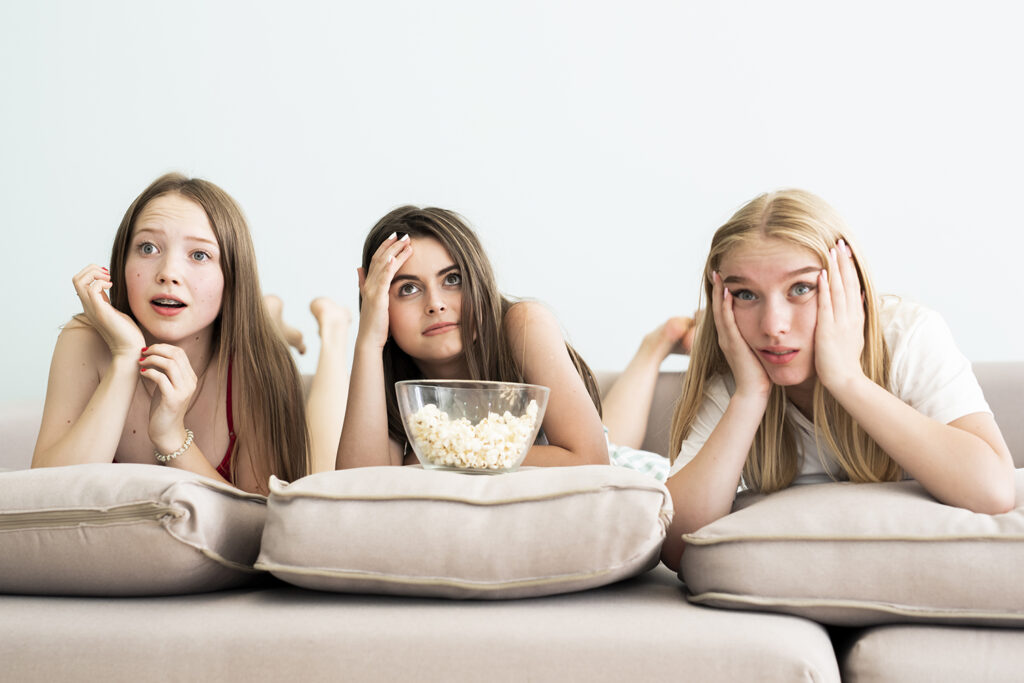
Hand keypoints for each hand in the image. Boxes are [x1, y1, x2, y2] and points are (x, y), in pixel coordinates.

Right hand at [73, 264, 144, 357]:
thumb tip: (107, 286)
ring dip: (94, 273)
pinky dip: (101, 282)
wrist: (130, 350)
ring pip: (79, 281)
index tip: (108, 276)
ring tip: (109, 279)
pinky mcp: (100, 312)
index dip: (92, 272)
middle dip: (91, 269)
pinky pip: (91, 289)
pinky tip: (111, 286)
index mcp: (91, 305)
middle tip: (107, 274)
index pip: (80, 282)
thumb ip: (107, 300)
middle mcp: (88, 306)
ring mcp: (92, 309)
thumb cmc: (126, 332)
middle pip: (76, 279)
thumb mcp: (114, 311)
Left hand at [139, 344, 197, 453]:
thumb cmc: (163, 408)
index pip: (180, 352)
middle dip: (156, 350)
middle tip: (142, 352)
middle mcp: (190, 383)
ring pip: (170, 364)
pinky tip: (142, 373)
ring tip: (141, 362)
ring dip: (152, 359)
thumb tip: (154, 353)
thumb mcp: (168, 386)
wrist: (167, 432)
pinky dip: (149, 372)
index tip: (149, 349)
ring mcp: (183, 391)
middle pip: (176, 355)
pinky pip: (161, 378)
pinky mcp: (173, 399)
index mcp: (191, 378)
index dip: (163, 347)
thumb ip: (167, 372)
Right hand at [356, 233, 411, 348]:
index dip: (385, 247)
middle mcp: (369, 284)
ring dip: (394, 252)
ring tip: (406, 241)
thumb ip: (365, 284)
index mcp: (369, 284)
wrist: (370, 340)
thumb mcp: (372, 300)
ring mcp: (372, 291)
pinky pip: (383, 279)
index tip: (395, 236)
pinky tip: (395, 258)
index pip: (376, 260)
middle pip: (380, 258)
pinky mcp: (378, 298)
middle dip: (391, 245)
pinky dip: (389, 268)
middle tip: (403, 234)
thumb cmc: (375, 324)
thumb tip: (358, 269)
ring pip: (382, 265)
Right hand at [711, 271, 771, 398]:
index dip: (723, 294)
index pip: (724, 310)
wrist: (755, 391)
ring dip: (719, 292)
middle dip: (717, 288)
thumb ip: (758, 337)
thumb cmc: (760, 373)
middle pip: (718, 306)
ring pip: (720, 310)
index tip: (725, 277)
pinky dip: (725, 305)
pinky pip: (727, 320)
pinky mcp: (732, 343)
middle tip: (717, 269)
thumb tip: (769, 326)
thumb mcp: (757, 350)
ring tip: (719, 275)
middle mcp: (725, 336)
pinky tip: (727, 292)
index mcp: (730, 336)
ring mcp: (726, 339)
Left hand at [814, 239, 865, 390]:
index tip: (846, 250)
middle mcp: (850, 315)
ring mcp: (840, 322)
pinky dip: (824, 288)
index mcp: (855, 316)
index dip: (850, 267)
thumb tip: (858, 296)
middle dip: (844, 261)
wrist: (845, 379)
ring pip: (839, 289)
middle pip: (848, 282)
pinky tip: (821, 274)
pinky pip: (827, 305)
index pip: (853, 285)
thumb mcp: (854, 334)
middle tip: (840, 241)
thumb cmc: (844, 360)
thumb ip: (855, 314)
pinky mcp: (829, 329)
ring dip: (835, 269)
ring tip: (831, 250)